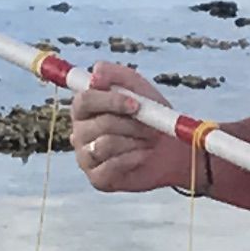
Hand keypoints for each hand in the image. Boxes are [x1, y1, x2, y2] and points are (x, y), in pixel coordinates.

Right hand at [70, 61, 193, 197]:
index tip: (136, 104)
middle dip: (131, 125)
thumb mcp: (138, 88)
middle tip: (150, 127)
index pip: (84, 100)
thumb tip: (95, 72)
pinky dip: (133, 158)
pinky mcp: (97, 179)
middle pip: (99, 124)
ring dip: (134, 141)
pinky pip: (111, 166)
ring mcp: (85, 157)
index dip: (110, 101)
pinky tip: (143, 155)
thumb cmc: (150, 117)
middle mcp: (79, 133)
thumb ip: (115, 74)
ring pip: (105, 145)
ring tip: (148, 140)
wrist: (170, 150)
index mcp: (84, 109)